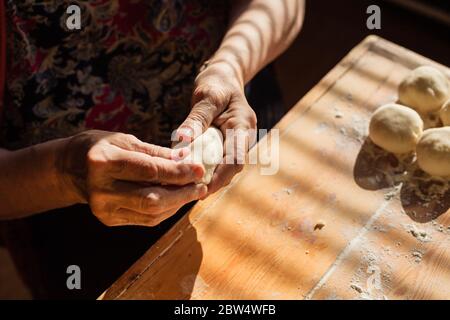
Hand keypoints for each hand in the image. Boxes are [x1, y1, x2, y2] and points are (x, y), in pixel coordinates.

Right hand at [57, 130, 206, 226]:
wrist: (70, 169)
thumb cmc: (100, 148)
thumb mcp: (126, 140)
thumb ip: (156, 153)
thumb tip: (187, 159)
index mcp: (102, 161)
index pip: (149, 171)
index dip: (178, 172)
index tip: (199, 169)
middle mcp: (101, 189)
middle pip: (152, 198)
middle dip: (182, 193)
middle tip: (201, 185)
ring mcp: (103, 209)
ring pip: (151, 213)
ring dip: (177, 204)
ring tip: (193, 191)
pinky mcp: (109, 220)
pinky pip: (145, 220)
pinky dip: (166, 211)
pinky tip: (177, 200)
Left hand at [176, 62, 256, 194]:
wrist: (225, 76)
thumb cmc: (216, 82)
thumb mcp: (206, 96)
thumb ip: (196, 120)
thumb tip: (182, 141)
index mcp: (243, 126)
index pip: (236, 160)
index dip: (220, 177)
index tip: (201, 188)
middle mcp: (243, 138)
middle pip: (232, 168)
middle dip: (213, 182)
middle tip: (189, 192)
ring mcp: (237, 142)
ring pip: (226, 167)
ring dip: (209, 177)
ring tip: (187, 187)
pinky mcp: (228, 143)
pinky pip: (219, 160)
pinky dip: (206, 168)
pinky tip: (190, 174)